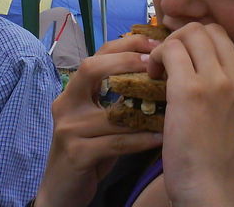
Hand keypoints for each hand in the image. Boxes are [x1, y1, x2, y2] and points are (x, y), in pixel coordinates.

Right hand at [36, 35, 163, 206]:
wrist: (62, 190)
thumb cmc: (89, 150)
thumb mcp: (100, 119)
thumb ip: (117, 97)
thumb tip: (156, 74)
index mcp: (73, 91)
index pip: (97, 55)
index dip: (125, 45)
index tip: (153, 43)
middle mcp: (66, 104)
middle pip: (91, 68)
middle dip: (125, 60)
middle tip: (155, 62)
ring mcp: (68, 128)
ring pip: (111, 110)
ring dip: (144, 107)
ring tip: (171, 100)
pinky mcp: (76, 154)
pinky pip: (116, 142)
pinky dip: (141, 139)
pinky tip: (161, 137)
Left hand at [147, 23, 233, 205]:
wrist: (213, 189)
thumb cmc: (216, 160)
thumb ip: (223, 90)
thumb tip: (194, 67)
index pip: (223, 38)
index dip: (197, 41)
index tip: (182, 57)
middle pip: (207, 30)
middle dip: (182, 38)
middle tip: (168, 61)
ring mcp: (218, 81)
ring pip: (190, 34)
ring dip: (169, 45)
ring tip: (160, 69)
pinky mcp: (191, 89)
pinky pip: (171, 51)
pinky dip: (158, 57)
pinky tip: (153, 76)